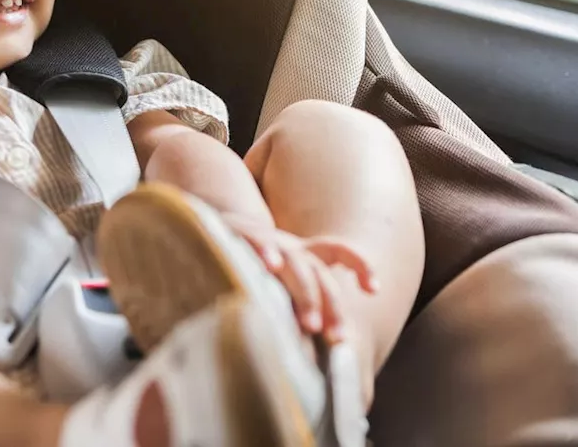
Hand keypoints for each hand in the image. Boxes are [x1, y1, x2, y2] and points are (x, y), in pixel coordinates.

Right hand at [220, 213, 377, 343]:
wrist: (203, 226)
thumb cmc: (244, 264)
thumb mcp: (274, 282)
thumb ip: (294, 306)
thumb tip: (313, 351)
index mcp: (301, 254)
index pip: (337, 250)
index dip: (359, 264)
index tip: (373, 289)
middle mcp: (288, 246)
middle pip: (319, 272)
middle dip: (331, 305)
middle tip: (337, 338)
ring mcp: (267, 240)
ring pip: (295, 263)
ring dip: (306, 293)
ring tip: (311, 325)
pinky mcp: (240, 231)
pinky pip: (257, 240)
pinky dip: (266, 251)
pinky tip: (271, 266)